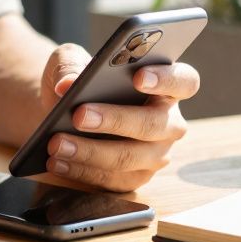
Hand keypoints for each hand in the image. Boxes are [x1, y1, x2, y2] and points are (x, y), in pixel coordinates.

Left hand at [39, 44, 197, 192]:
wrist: (61, 114)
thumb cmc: (77, 80)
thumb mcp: (70, 61)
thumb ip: (71, 65)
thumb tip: (66, 85)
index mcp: (165, 84)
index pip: (183, 81)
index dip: (166, 79)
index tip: (139, 77)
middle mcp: (168, 122)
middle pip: (154, 124)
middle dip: (115, 119)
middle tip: (79, 115)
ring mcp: (155, 154)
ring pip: (130, 157)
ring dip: (91, 152)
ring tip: (56, 144)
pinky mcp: (134, 178)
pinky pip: (112, 180)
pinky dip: (82, 171)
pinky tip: (56, 162)